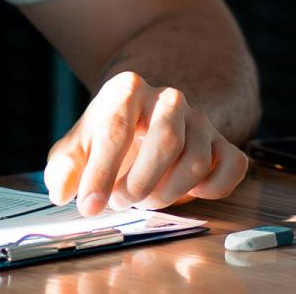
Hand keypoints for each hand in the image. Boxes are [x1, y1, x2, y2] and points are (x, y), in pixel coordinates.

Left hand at [44, 71, 248, 216]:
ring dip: (167, 193)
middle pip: (166, 141)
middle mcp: (168, 98)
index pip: (116, 129)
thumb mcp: (76, 149)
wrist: (142, 125)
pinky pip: (232, 167)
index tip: (90, 206)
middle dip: (140, 182)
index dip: (101, 173)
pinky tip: (188, 194)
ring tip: (145, 199)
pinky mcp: (223, 142)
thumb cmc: (107, 140)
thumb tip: (63, 190)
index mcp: (127, 90)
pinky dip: (215, 189)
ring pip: (196, 161)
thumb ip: (63, 168)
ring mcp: (200, 120)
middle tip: (120, 202)